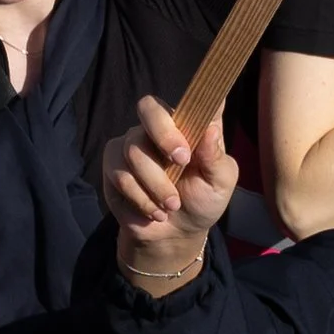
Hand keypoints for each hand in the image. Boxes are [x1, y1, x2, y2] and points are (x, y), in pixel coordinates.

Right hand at [102, 93, 236, 290]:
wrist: (175, 234)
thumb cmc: (202, 200)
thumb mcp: (220, 183)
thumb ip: (216, 156)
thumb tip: (211, 127)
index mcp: (188, 125)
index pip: (187, 99)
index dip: (189, 109)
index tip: (193, 141)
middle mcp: (158, 128)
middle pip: (148, 107)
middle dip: (163, 134)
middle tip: (181, 161)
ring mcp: (133, 144)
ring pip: (134, 151)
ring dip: (157, 185)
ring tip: (171, 206)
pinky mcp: (113, 166)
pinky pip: (120, 175)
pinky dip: (141, 198)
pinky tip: (154, 211)